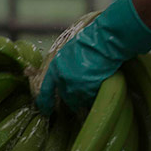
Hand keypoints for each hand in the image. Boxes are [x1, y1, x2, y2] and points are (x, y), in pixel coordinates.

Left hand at [36, 0, 150, 113]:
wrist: (104, 42)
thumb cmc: (89, 41)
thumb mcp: (69, 51)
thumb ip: (64, 66)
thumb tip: (67, 74)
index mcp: (55, 69)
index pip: (45, 91)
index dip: (45, 102)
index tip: (46, 109)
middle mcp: (64, 81)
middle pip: (65, 97)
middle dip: (72, 95)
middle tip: (82, 87)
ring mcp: (77, 88)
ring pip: (79, 100)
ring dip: (85, 95)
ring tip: (94, 83)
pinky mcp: (91, 92)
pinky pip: (91, 99)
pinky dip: (95, 95)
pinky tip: (100, 84)